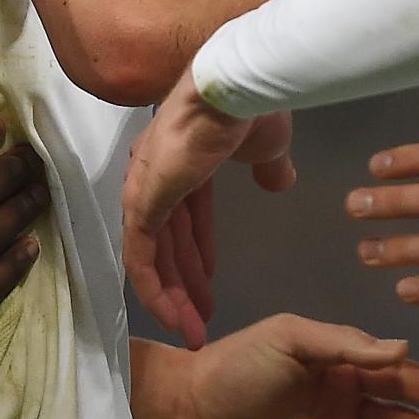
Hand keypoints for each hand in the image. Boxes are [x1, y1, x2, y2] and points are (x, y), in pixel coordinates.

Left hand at [124, 77, 290, 347]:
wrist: (236, 88)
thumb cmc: (250, 109)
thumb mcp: (267, 145)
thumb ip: (269, 166)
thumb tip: (278, 179)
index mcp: (181, 159)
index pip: (184, 216)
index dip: (198, 252)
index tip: (212, 282)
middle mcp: (155, 175)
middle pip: (168, 242)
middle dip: (185, 284)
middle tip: (202, 320)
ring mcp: (144, 189)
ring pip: (152, 257)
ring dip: (172, 297)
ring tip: (193, 331)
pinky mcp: (141, 203)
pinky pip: (140, 258)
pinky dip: (154, 290)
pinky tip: (173, 315)